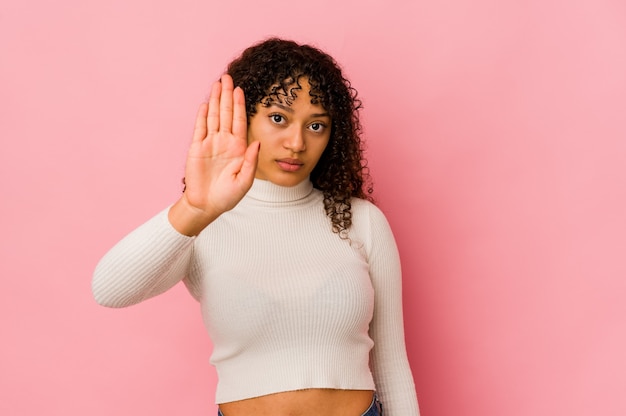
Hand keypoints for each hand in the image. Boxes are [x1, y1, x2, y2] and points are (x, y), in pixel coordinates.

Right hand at [169, 74, 259, 234]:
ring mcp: (210, 144)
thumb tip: (257, 142)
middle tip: (228, 76)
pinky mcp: (196, 148)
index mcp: (239, 148)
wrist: (206, 205)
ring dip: (215, 100)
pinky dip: (202, 116)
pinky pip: (199, 129)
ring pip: (213, 117)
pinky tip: (205, 103)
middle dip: (227, 95)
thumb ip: (251, 161)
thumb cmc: (228, 196)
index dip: (240, 105)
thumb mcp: (244, 181)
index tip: (241, 90)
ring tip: (217, 83)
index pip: (240, 121)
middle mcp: (225, 142)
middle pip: (226, 113)